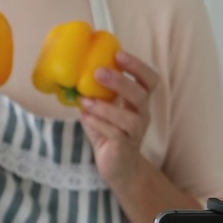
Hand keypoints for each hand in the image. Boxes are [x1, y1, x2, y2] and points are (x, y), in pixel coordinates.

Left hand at [79, 51, 156, 186]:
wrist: (118, 167)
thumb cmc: (110, 134)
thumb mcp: (104, 110)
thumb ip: (96, 94)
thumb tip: (73, 75)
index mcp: (139, 102)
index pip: (150, 80)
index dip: (138, 67)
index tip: (119, 55)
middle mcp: (142, 116)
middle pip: (141, 95)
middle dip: (121, 82)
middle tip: (99, 72)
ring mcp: (136, 134)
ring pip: (129, 119)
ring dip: (106, 107)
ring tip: (85, 100)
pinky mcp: (125, 148)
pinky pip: (115, 134)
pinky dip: (99, 123)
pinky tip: (84, 117)